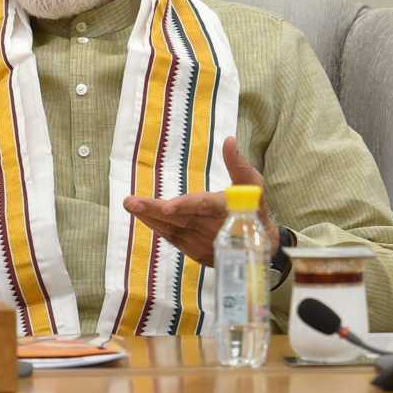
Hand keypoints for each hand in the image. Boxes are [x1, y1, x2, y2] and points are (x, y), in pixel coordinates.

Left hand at [122, 136, 279, 266]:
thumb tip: (229, 139)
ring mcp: (204, 244)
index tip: (167, 207)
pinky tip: (145, 218)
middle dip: (154, 211)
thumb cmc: (254, 208)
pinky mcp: (197, 253)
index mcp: (228, 209)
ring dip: (151, 219)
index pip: (204, 206)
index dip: (185, 205)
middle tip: (131, 202)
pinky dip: (159, 229)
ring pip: (173, 231)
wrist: (261, 245)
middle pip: (181, 219)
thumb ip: (238, 163)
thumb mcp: (252, 184)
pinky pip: (174, 240)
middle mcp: (214, 230)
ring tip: (132, 205)